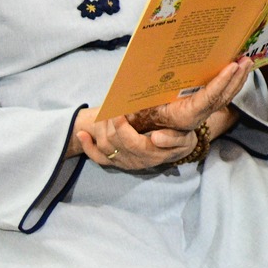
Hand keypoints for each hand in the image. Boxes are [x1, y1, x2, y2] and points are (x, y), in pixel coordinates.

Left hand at [72, 110, 197, 171]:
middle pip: (114, 144)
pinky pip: (98, 158)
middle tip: (109, 105)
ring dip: (100, 129)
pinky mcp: (117, 162)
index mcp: (152, 154)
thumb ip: (173, 139)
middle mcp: (136, 161)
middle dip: (109, 124)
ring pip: (105, 148)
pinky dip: (87, 147)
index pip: (131, 143)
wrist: (178, 146)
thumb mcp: (186, 138)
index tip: (118, 111)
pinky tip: (82, 134)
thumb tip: (156, 137)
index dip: (121, 128)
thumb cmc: (182, 137)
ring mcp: (124, 163)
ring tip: (102, 111)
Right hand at [125, 57, 250, 136]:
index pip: (208, 98)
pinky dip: (230, 82)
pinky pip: (221, 95)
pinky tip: (236, 69)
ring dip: (237, 79)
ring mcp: (202, 112)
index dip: (221, 82)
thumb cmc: (140, 112)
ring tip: (246, 61)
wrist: (140, 127)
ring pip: (225, 97)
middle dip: (236, 78)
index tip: (232, 66)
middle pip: (223, 97)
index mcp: (185, 115)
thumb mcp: (142, 103)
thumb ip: (147, 94)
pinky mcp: (203, 107)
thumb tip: (152, 68)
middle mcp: (197, 116)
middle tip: (246, 59)